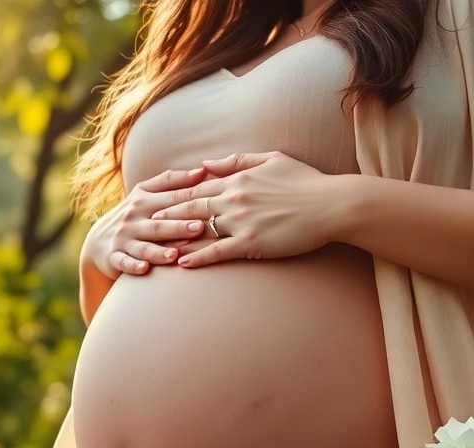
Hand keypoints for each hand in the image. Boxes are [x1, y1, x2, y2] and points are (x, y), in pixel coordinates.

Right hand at [81, 166, 211, 278]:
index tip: (212, 202)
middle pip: (159, 224)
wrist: (98, 240)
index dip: (190, 200)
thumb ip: (173, 181)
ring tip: (175, 255)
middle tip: (199, 228)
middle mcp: (133, 219)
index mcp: (144, 201)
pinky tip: (144, 269)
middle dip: (178, 227)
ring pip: (143, 246)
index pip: (170, 200)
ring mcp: (123, 239)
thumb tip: (204, 171)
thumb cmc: (133, 214)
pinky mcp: (114, 257)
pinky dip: (133, 266)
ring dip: (158, 251)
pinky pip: (124, 262)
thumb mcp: (146, 193)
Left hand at [149, 151, 339, 267]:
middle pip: (190, 206)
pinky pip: (217, 252)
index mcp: (238, 178)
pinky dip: (197, 257)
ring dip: (174, 238)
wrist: (331, 205)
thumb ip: (240, 160)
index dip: (175, 193)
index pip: (198, 185)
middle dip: (165, 214)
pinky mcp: (251, 243)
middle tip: (143, 222)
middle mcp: (234, 198)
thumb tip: (212, 162)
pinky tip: (181, 263)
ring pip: (199, 230)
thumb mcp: (274, 159)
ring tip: (153, 245)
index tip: (156, 198)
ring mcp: (241, 221)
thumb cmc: (307, 182)